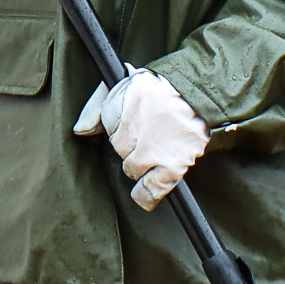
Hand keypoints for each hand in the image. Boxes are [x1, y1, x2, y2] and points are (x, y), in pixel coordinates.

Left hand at [70, 70, 208, 209]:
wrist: (203, 94)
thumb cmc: (164, 88)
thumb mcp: (125, 84)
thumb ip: (96, 105)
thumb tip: (81, 131)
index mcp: (121, 106)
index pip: (109, 132)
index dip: (121, 129)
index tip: (135, 124)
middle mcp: (134, 131)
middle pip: (120, 151)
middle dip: (131, 145)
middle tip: (151, 134)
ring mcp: (153, 151)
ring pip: (132, 169)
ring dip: (142, 164)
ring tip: (158, 151)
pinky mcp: (172, 166)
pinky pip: (151, 190)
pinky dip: (146, 196)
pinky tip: (145, 199)